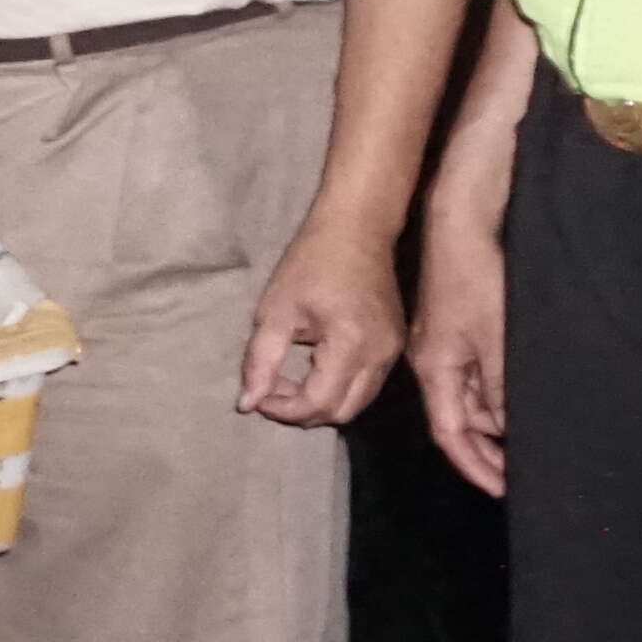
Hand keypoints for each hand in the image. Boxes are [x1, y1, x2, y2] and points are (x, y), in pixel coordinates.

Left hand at [239, 215, 406, 428]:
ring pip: (357, 403)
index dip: (284, 410)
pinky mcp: (394, 346)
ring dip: (321, 403)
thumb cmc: (311, 263)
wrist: (357, 229)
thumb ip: (260, 361)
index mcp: (352, 345)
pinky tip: (312, 368)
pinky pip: (367, 385)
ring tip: (289, 380)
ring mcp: (393, 352)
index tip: (258, 397)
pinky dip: (338, 389)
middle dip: (302, 412)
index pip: (319, 403)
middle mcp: (381, 356)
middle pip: (342, 412)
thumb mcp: (275, 311)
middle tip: (271, 390)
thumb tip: (247, 405)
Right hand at [413, 203, 509, 493]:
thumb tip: (504, 429)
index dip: (474, 465)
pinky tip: (518, 399)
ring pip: (468, 398)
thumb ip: (500, 388)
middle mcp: (433, 363)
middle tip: (520, 474)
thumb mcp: (496, 340)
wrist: (461, 227)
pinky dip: (495, 395)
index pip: (450, 433)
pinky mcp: (456, 329)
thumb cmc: (477, 280)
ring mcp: (444, 345)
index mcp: (434, 370)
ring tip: (528, 441)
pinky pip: (474, 376)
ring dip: (494, 423)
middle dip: (486, 451)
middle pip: (457, 420)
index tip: (501, 490)